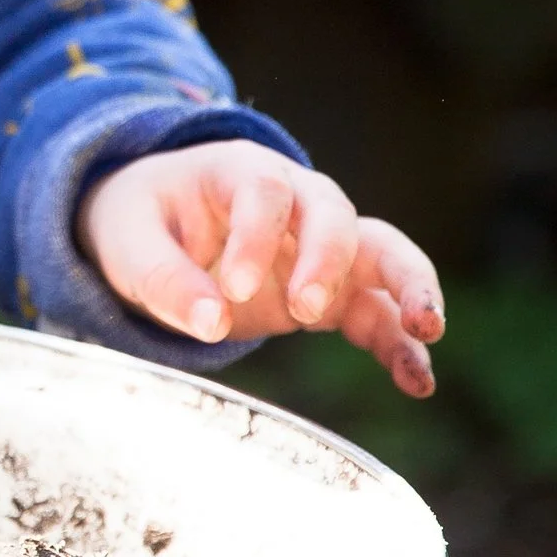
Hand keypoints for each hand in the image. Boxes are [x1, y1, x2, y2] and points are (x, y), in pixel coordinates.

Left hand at [78, 144, 444, 398]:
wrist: (154, 229)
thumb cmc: (142, 222)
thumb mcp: (130, 242)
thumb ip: (164, 279)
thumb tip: (210, 324)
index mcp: (241, 172)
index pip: (264, 192)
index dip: (256, 237)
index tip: (234, 288)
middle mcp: (295, 201)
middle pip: (335, 213)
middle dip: (329, 258)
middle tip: (306, 308)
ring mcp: (321, 247)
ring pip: (382, 254)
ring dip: (407, 288)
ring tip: (426, 331)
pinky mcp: (332, 293)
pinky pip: (377, 312)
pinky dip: (399, 344)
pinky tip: (418, 384)